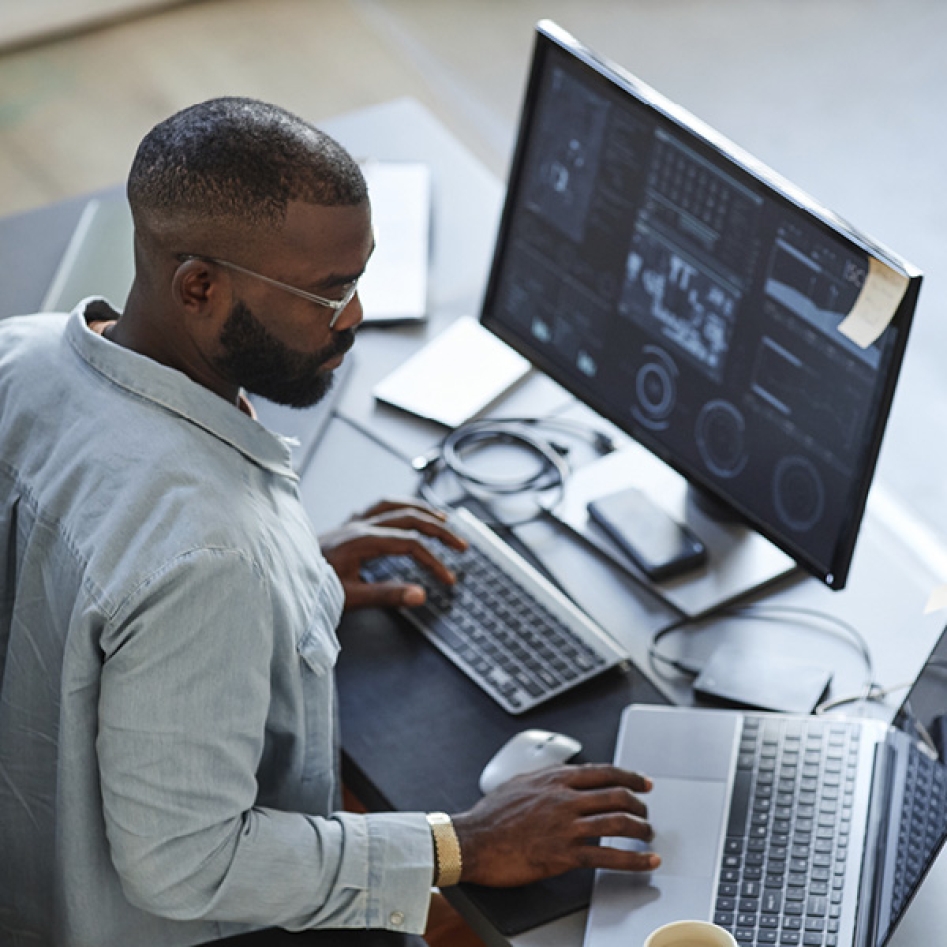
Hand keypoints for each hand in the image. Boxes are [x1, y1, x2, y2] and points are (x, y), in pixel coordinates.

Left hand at [319, 498, 467, 609]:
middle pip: (409, 518)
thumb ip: (387, 595)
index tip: (448, 579)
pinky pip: (378, 507)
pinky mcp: (346, 526)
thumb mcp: (349, 597)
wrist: (279, 576)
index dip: (433, 560)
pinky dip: (398, 507)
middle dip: (439, 530)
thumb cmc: (310, 588)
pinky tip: (405, 512)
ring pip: (394, 505)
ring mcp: (351, 522)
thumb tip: (420, 594)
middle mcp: (358, 525)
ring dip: (422, 510)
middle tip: (461, 545)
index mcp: (361, 540)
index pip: (410, 544)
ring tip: (443, 518)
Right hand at [451, 764, 658, 886]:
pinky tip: (645, 862)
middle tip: (646, 813)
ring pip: (617, 823)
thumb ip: (544, 779)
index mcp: (555, 778)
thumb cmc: (490, 815)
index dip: (629, 776)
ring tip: (648, 836)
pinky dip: (633, 859)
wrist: (472, 841)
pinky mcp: (564, 854)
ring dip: (641, 830)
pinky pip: (607, 857)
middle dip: (639, 805)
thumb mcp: (519, 783)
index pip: (603, 772)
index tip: (643, 783)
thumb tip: (559, 777)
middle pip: (616, 795)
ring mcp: (566, 826)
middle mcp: (564, 798)